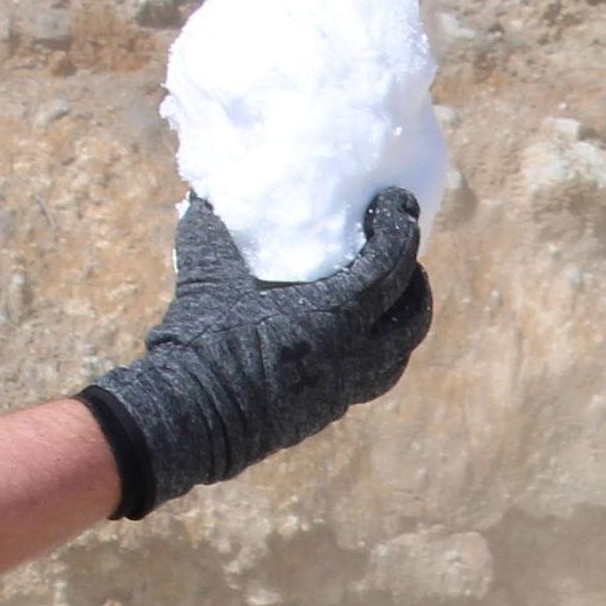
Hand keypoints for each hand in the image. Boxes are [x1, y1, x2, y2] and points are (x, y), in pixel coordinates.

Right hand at [74, 189, 432, 518]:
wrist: (191, 415)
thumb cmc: (202, 338)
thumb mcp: (208, 271)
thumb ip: (214, 224)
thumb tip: (206, 190)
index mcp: (336, 314)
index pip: (392, 264)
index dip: (401, 227)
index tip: (397, 203)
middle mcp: (353, 355)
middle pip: (412, 315)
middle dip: (413, 280)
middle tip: (400, 252)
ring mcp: (344, 388)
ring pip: (397, 355)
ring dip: (401, 322)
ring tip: (388, 298)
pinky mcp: (328, 411)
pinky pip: (371, 379)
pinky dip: (378, 354)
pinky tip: (357, 339)